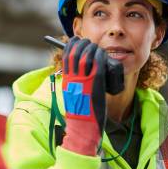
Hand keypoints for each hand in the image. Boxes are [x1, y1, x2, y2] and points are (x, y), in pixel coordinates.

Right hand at [60, 37, 106, 155]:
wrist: (83, 126)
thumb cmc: (81, 113)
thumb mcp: (73, 94)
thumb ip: (75, 83)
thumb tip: (81, 74)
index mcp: (66, 80)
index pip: (66, 56)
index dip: (71, 45)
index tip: (76, 41)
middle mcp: (72, 78)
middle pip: (75, 52)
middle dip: (82, 43)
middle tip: (88, 43)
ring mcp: (83, 79)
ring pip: (86, 55)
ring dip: (91, 47)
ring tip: (95, 47)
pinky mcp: (95, 83)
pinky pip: (97, 63)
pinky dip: (99, 55)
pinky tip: (101, 54)